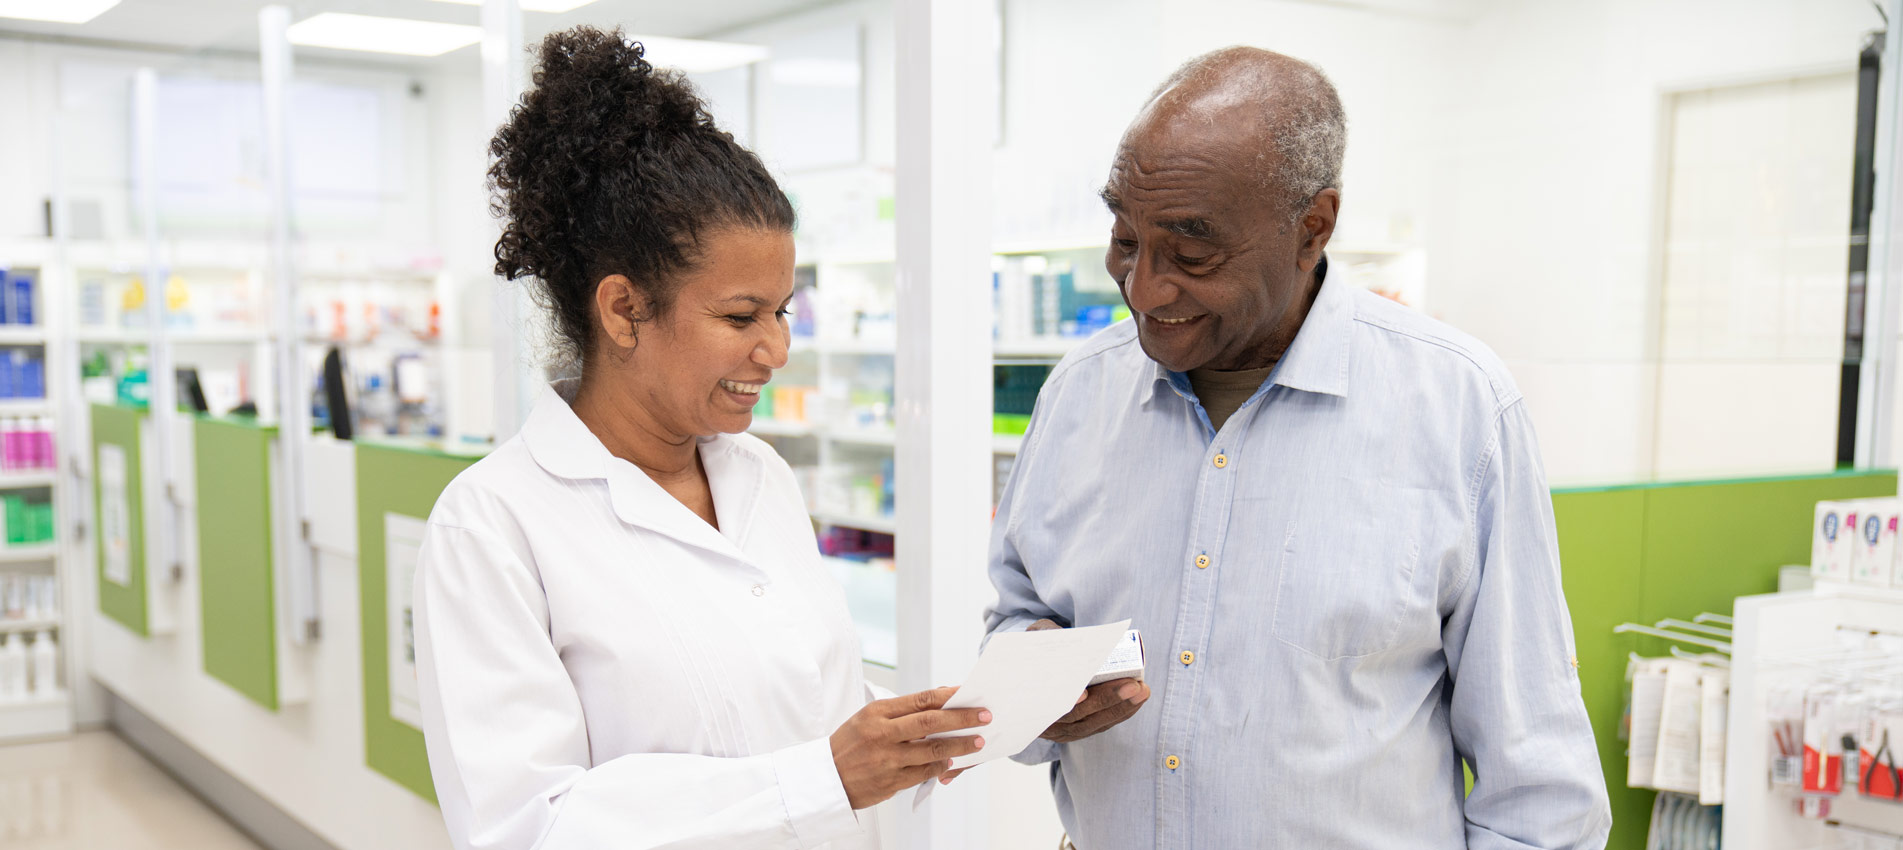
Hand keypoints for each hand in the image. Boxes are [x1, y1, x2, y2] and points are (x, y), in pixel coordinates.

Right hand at [831, 686, 990, 808]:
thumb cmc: (851, 744)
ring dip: (960, 745)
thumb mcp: (868, 718)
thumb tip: (938, 700)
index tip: (969, 693)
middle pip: (931, 722)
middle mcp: (883, 733)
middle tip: (984, 717)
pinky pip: (925, 772)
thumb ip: (901, 711)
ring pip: (933, 750)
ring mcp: (888, 759)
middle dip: (963, 718)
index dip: (949, 696)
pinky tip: (953, 761)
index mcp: (877, 712)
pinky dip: (942, 766)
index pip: (921, 699)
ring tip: (976, 742)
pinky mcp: (891, 781)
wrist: (826, 779)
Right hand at [1028, 619, 1151, 743]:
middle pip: (1077, 716)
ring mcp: (1060, 730)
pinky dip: (1121, 712)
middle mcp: (1043, 721)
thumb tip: (1062, 636)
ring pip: (1092, 724)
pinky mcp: (1077, 730)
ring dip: (1121, 708)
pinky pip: (1101, 724)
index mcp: (1029, 698)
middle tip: (1133, 685)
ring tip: (1142, 690)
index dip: (1066, 701)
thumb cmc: (1036, 650)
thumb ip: (1046, 635)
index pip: (1046, 705)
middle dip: (1107, 700)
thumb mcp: (1035, 636)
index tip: (1084, 693)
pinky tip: (1137, 698)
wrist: (1035, 667)